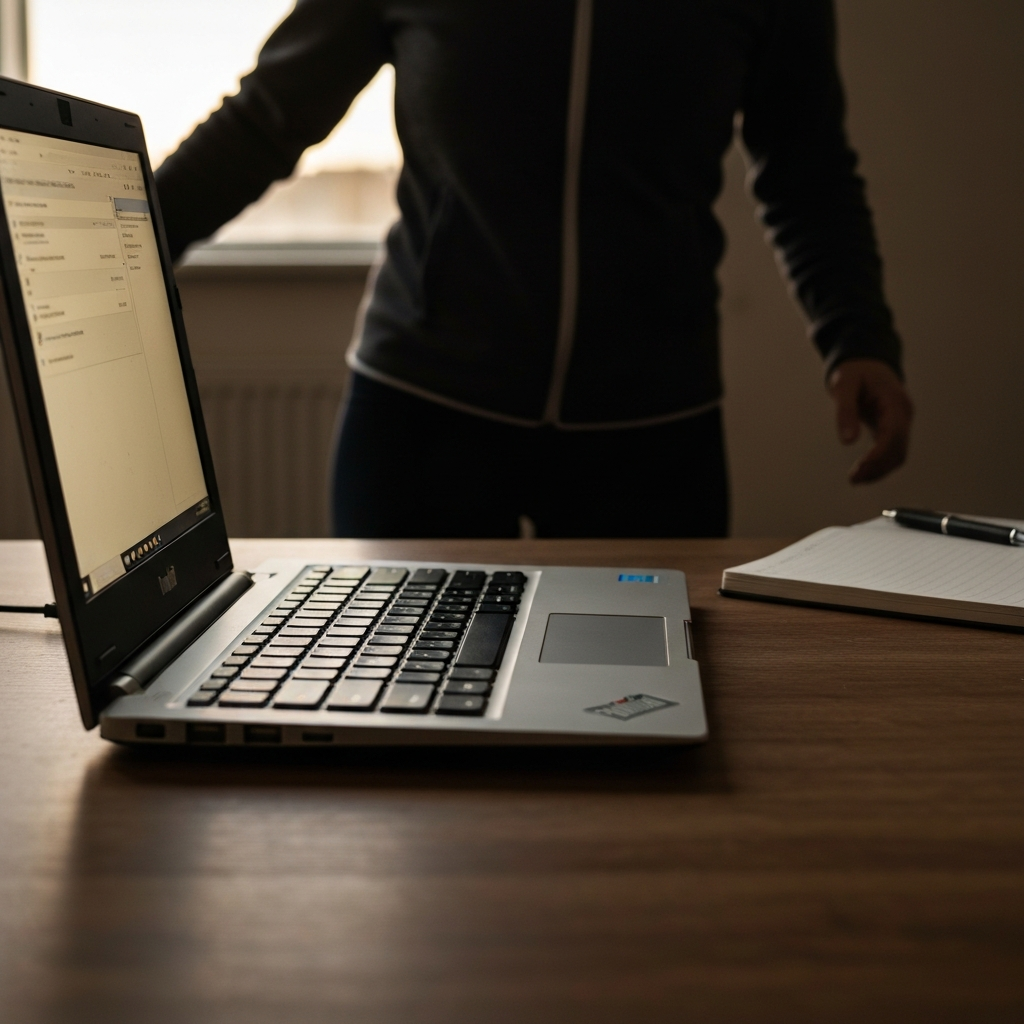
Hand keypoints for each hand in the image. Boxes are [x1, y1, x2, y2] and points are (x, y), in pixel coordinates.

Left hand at [828, 358, 913, 483]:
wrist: (867, 361)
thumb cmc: (855, 371)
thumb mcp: (844, 385)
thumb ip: (845, 411)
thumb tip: (847, 441)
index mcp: (894, 401)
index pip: (893, 434)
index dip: (878, 454)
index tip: (860, 468)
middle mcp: (903, 414)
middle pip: (899, 448)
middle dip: (878, 466)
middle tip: (853, 479)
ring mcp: (901, 422)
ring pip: (898, 454)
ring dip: (879, 469)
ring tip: (855, 479)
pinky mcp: (894, 428)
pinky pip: (892, 451)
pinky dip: (880, 464)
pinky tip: (862, 473)